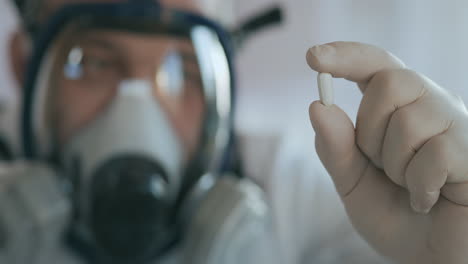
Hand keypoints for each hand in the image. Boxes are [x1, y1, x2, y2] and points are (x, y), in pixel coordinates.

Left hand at [306, 41, 467, 263]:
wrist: (433, 258)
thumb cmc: (396, 217)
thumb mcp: (353, 184)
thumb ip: (335, 149)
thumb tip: (318, 107)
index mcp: (398, 110)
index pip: (376, 65)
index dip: (347, 56)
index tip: (313, 58)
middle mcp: (430, 107)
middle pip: (390, 82)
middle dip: (371, 131)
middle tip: (382, 166)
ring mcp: (457, 126)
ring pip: (410, 119)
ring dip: (396, 165)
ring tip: (408, 186)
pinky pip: (435, 154)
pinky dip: (420, 187)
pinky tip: (428, 200)